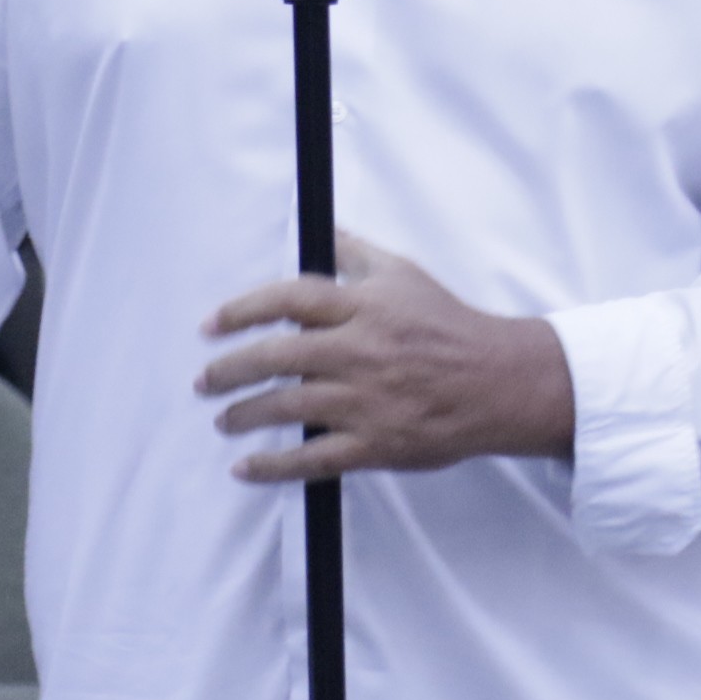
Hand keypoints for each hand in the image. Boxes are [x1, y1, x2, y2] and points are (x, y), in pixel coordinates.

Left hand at [199, 229, 574, 481]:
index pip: (287, 300)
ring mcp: (364, 401)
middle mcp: (357, 351)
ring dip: (244, 414)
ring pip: (286, 407)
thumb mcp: (403, 274)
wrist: (496, 382)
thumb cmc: (448, 325)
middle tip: (204, 380)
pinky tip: (246, 467)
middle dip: (229, 369)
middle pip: (275, 356)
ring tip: (223, 419)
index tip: (211, 325)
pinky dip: (273, 466)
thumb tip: (322, 232)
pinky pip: (312, 459)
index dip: (242, 310)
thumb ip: (355, 254)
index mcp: (362, 307)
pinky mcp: (374, 444)